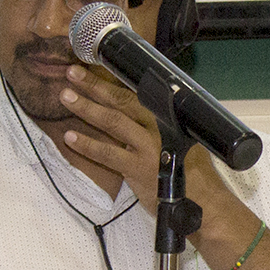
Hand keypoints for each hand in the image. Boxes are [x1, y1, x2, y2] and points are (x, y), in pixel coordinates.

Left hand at [56, 64, 200, 203]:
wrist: (203, 201)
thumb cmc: (191, 173)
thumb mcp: (179, 142)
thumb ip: (156, 128)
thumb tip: (132, 114)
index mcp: (166, 117)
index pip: (135, 93)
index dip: (112, 80)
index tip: (93, 68)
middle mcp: (158, 127)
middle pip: (121, 100)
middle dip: (95, 85)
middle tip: (72, 74)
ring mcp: (147, 147)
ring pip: (113, 121)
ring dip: (87, 108)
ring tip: (66, 97)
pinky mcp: (138, 168)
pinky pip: (108, 153)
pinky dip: (88, 145)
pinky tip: (70, 138)